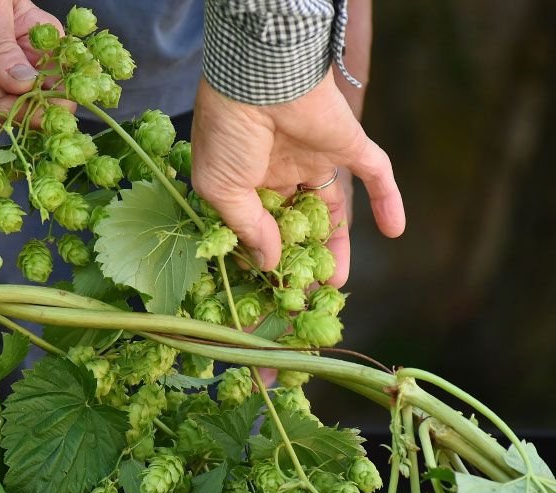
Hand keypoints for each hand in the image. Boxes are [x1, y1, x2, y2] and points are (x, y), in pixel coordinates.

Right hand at [190, 72, 404, 284]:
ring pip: (332, 208)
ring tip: (336, 282)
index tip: (270, 285)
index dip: (264, 253)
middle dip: (299, 256)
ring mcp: (316, 156)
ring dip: (337, 244)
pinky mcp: (349, 143)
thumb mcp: (221, 188)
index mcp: (243, 177)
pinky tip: (395, 231)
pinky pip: (375, 174)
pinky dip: (388, 200)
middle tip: (305, 290)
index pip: (258, 223)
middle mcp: (280, 168)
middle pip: (296, 221)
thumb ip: (247, 227)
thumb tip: (268, 262)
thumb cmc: (228, 133)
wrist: (260, 78)